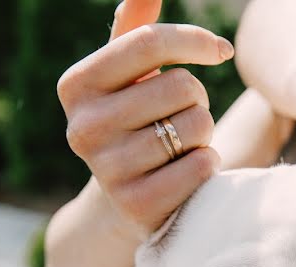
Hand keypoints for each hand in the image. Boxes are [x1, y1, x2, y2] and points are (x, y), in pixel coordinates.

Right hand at [56, 0, 234, 233]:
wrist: (125, 198)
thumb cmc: (134, 123)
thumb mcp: (126, 78)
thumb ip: (135, 31)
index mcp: (75, 85)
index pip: (147, 42)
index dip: (195, 40)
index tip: (220, 51)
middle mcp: (82, 128)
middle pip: (180, 85)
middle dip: (196, 99)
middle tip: (179, 117)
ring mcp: (107, 171)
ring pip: (195, 125)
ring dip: (202, 134)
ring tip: (180, 146)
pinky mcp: (137, 206)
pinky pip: (200, 167)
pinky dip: (207, 165)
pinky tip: (187, 172)